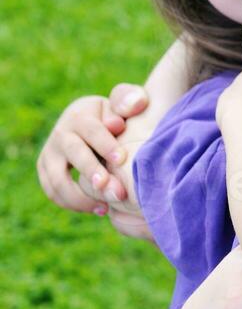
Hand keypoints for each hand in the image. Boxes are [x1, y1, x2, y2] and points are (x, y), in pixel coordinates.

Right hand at [36, 84, 148, 213]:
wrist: (96, 122)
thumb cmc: (119, 113)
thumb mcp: (126, 102)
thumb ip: (129, 99)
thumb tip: (117, 122)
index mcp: (80, 115)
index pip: (91, 130)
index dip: (106, 145)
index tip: (122, 160)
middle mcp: (60, 134)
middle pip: (74, 155)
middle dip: (94, 174)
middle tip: (115, 192)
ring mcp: (49, 153)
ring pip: (57, 179)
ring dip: (81, 197)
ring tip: (107, 207)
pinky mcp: (46, 170)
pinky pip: (53, 192)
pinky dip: (73, 204)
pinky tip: (99, 209)